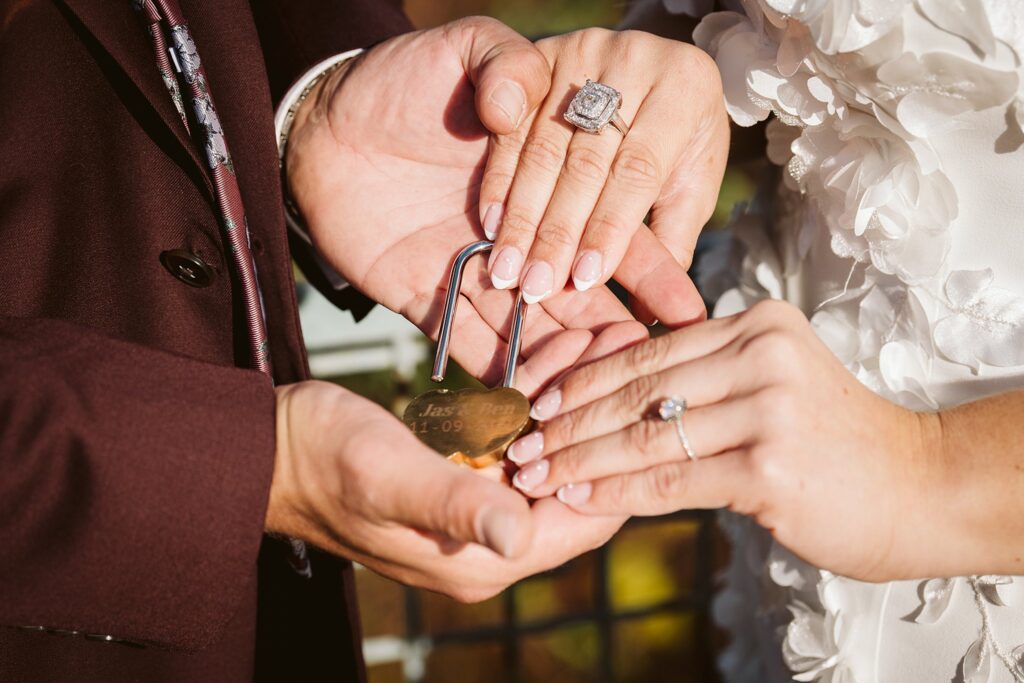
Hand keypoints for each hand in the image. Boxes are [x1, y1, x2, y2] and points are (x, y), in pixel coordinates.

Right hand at [265, 326, 637, 599]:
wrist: (270, 450)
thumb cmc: (321, 461)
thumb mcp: (389, 474)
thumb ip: (456, 505)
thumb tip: (521, 536)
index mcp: (483, 557)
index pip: (585, 520)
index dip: (615, 462)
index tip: (634, 398)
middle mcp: (490, 544)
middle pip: (574, 486)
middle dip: (595, 424)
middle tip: (618, 356)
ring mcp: (478, 513)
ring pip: (551, 461)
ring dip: (568, 409)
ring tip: (590, 345)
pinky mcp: (464, 483)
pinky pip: (519, 449)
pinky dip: (534, 409)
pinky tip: (547, 360)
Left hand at [286, 19, 705, 385]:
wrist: (319, 125)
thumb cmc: (394, 81)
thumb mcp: (463, 51)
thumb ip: (506, 64)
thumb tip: (514, 104)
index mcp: (545, 181)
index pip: (610, 227)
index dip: (649, 265)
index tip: (686, 305)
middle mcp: (520, 234)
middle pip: (580, 291)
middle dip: (618, 329)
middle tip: (656, 371)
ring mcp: (477, 274)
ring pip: (535, 327)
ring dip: (570, 359)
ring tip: (607, 396)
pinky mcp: (431, 301)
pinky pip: (472, 346)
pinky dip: (504, 374)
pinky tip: (538, 405)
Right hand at [481, 29, 729, 322]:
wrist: (653, 67)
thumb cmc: (675, 136)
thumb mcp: (687, 179)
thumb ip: (674, 234)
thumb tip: (664, 309)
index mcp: (685, 86)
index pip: (640, 170)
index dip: (610, 226)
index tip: (586, 279)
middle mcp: (634, 59)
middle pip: (588, 160)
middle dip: (558, 231)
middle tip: (536, 289)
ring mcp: (579, 51)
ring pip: (544, 146)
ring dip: (522, 215)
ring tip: (507, 270)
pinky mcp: (535, 52)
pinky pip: (509, 126)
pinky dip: (499, 180)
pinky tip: (491, 224)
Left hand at [504, 300, 947, 581]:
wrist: (916, 486)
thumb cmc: (834, 439)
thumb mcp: (773, 382)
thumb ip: (706, 376)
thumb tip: (612, 397)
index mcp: (757, 323)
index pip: (648, 351)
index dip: (583, 379)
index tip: (537, 403)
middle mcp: (762, 354)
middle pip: (638, 390)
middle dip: (568, 422)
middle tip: (521, 445)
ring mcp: (768, 408)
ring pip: (646, 434)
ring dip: (579, 460)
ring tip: (536, 475)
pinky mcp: (770, 467)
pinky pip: (670, 479)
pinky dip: (616, 492)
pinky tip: (578, 499)